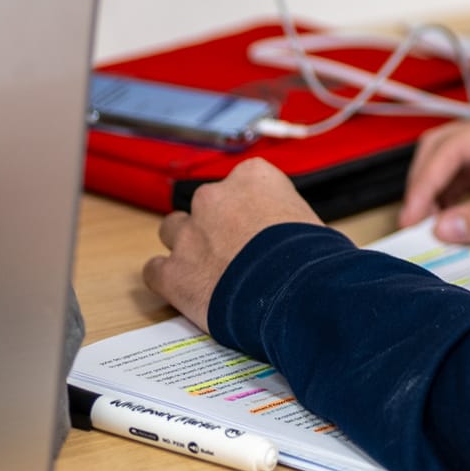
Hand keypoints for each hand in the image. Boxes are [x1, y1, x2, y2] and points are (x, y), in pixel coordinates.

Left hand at [142, 158, 322, 331]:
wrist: (298, 292)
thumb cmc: (314, 257)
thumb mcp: (310, 220)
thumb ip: (286, 217)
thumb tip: (288, 238)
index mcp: (253, 178)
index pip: (242, 182)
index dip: (248, 208)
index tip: (257, 226)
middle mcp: (215, 198)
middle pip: (204, 204)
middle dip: (215, 224)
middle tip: (235, 250)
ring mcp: (189, 234)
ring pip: (172, 230)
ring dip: (186, 245)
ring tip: (208, 269)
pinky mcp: (173, 272)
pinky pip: (155, 270)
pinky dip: (168, 280)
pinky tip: (187, 290)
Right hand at [399, 96, 469, 244]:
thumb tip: (446, 228)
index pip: (453, 146)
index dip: (425, 182)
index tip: (412, 217)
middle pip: (444, 148)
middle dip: (424, 185)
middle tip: (414, 224)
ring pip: (452, 164)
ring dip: (437, 194)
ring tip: (430, 229)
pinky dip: (455, 201)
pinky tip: (451, 223)